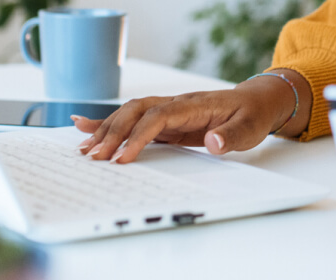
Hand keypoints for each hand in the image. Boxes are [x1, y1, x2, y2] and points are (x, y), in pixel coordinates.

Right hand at [72, 71, 302, 162]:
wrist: (254, 102)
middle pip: (135, 112)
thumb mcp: (249, 128)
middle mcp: (174, 104)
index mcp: (192, 105)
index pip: (157, 117)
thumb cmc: (250, 115)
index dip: (138, 136)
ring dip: (105, 130)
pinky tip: (82, 126)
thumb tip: (213, 142)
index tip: (124, 157)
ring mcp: (166, 110)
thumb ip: (232, 136)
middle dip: (112, 133)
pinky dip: (106, 122)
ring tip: (84, 149)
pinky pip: (131, 119)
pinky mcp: (163, 119)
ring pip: (128, 114)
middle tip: (94, 157)